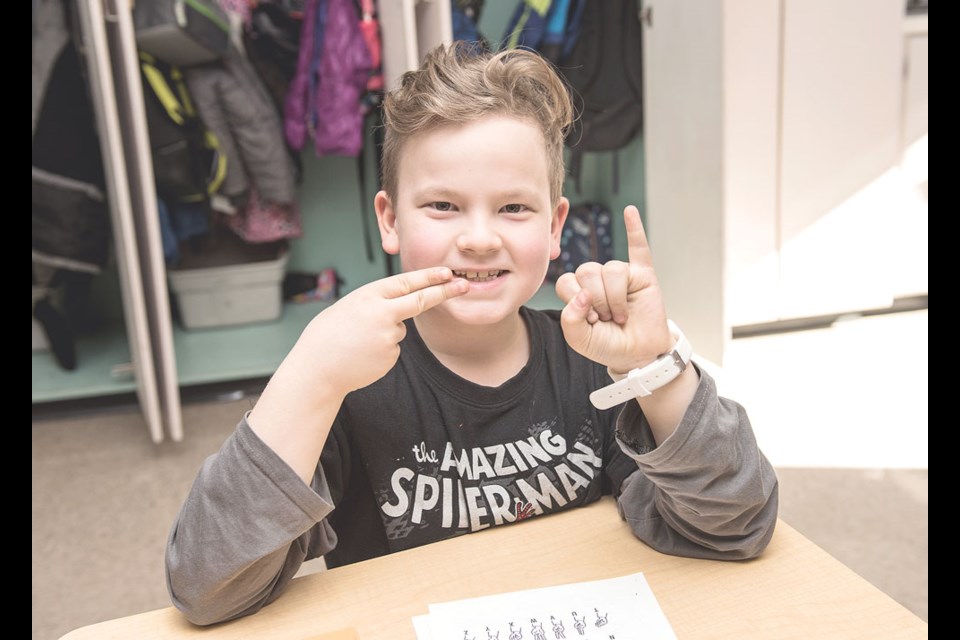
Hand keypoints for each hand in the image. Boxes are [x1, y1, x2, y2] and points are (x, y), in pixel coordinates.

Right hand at [296, 267, 468, 395]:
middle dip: (445, 292)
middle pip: (421, 301)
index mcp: (369, 296)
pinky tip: (363, 354)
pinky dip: (382, 349)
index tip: (447, 272)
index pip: (406, 283)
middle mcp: (382, 314)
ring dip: (385, 332)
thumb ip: (376, 302)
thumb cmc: (328, 335)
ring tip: (358, 341)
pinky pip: (393, 347)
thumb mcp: (350, 307)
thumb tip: (401, 304)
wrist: (317, 369)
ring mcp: (389, 337)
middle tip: (463, 284)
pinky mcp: (391, 356)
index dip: (429, 277)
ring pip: (400, 328)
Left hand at [555, 205, 672, 372]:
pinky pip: (639, 248)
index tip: (589, 321)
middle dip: (597, 300)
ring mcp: (621, 275)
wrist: (639, 355)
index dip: (575, 302)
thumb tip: (582, 294)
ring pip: (611, 269)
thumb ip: (570, 320)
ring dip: (615, 298)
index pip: (566, 281)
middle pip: (587, 271)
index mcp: (578, 290)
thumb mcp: (580, 340)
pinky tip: (630, 212)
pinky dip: (634, 229)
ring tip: (622, 315)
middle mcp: (597, 278)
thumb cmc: (608, 345)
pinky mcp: (643, 275)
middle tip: (607, 318)